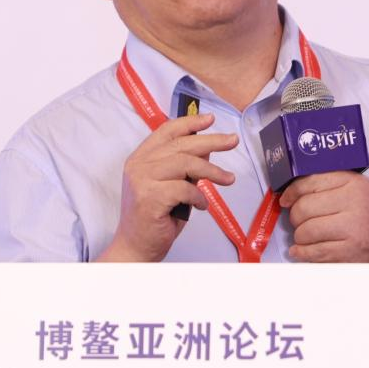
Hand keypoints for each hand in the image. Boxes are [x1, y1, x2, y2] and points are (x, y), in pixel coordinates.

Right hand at [97, 113, 237, 261]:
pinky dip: (199, 196)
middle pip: (181, 144)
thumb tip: (207, 149)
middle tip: (232, 141)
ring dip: (212, 171)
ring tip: (228, 179)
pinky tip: (202, 205)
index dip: (190, 122)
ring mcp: (142, 180)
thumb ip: (184, 167)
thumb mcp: (172, 186)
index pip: (166, 131)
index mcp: (140, 158)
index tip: (210, 119)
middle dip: (211, 141)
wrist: (136, 247)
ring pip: (185, 163)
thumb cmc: (155, 218)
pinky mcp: (150, 197)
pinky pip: (184, 188)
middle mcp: (138, 165)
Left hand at [279, 172, 368, 262]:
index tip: (285, 200)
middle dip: (295, 219)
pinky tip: (304, 251)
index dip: (291, 192)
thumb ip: (329, 186)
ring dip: (299, 238)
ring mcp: (355, 230)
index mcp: (355, 184)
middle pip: (303, 208)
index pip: (310, 182)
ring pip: (305, 232)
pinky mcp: (352, 253)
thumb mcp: (357, 191)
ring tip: (307, 238)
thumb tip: (289, 192)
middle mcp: (356, 204)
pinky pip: (313, 253)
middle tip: (299, 223)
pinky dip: (302, 254)